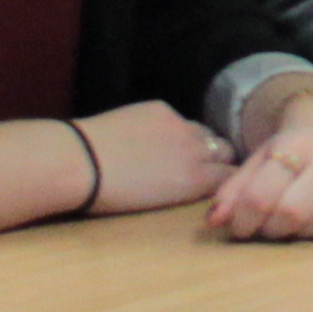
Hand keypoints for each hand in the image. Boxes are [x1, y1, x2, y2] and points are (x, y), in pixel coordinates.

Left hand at [76, 99, 232, 217]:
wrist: (81, 162)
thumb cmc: (111, 196)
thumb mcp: (157, 203)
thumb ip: (185, 187)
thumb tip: (196, 179)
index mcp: (195, 179)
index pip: (231, 175)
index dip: (229, 179)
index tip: (223, 183)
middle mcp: (195, 149)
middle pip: (225, 149)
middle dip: (219, 157)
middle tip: (203, 167)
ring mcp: (178, 125)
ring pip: (204, 131)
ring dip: (198, 141)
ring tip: (178, 152)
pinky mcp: (159, 108)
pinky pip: (177, 119)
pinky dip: (172, 128)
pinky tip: (150, 137)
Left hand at [205, 93, 312, 241]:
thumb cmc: (292, 146)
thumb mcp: (260, 158)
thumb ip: (236, 189)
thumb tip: (214, 222)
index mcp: (296, 145)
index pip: (262, 195)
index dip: (243, 220)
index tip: (240, 227)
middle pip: (294, 211)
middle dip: (273, 228)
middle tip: (268, 226)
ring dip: (304, 231)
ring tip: (295, 224)